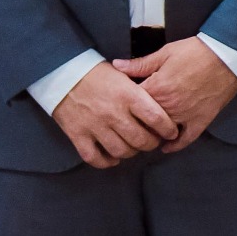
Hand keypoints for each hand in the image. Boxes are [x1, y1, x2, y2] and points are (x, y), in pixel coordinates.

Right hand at [51, 62, 179, 167]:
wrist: (64, 74)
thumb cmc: (98, 73)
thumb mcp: (124, 74)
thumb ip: (141, 89)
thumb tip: (162, 99)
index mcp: (129, 95)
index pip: (156, 118)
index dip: (168, 129)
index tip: (172, 132)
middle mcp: (114, 113)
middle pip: (140, 139)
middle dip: (151, 144)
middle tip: (153, 141)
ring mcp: (95, 126)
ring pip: (120, 151)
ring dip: (131, 153)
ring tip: (134, 148)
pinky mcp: (78, 135)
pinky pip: (94, 157)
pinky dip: (106, 162)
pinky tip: (113, 158)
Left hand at [113, 37, 236, 152]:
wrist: (227, 55)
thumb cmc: (196, 51)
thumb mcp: (166, 52)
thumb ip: (140, 63)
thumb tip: (116, 66)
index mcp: (157, 88)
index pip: (131, 104)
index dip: (124, 105)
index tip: (121, 105)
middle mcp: (168, 106)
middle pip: (143, 123)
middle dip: (135, 123)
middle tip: (129, 123)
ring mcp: (185, 115)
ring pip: (161, 133)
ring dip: (152, 134)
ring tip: (145, 134)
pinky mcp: (201, 120)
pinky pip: (186, 139)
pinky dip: (175, 145)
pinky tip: (166, 146)